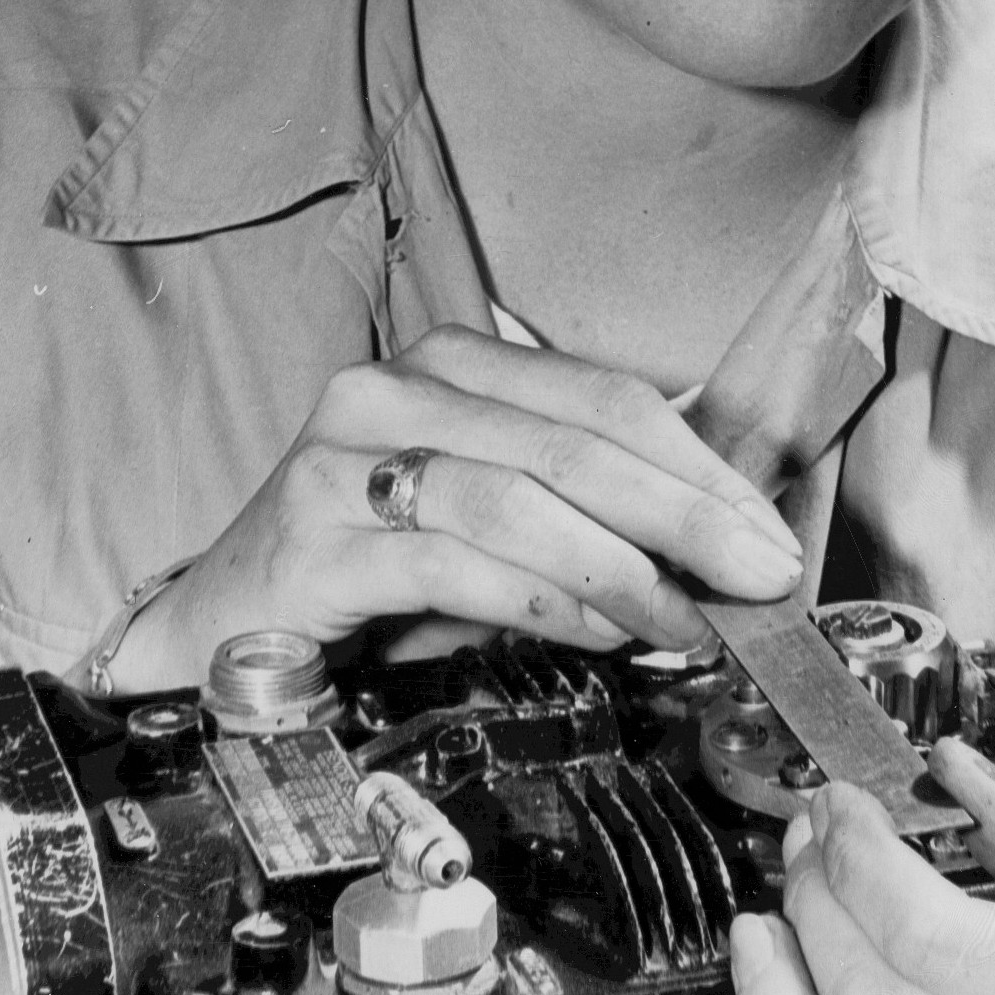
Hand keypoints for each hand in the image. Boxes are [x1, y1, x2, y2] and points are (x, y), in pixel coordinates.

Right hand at [115, 326, 805, 688]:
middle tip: (759, 577)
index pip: (607, 398)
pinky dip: (546, 601)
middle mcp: (394, 389)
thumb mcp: (494, 519)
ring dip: (624, 571)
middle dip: (688, 516)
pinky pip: (457, 564)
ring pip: (520, 499)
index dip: (703, 468)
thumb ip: (590, 511)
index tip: (770, 534)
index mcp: (453, 363)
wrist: (225, 626)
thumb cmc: (377, 571)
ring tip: (684, 624)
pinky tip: (599, 632)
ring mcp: (345, 458)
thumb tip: (722, 543)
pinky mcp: (315, 539)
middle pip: (576, 442)